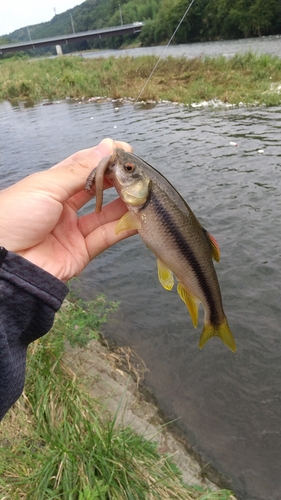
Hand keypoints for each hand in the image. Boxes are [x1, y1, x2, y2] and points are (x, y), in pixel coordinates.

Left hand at [0, 138, 135, 281]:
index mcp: (51, 186)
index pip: (82, 167)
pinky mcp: (81, 252)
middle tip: (136, 173)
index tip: (124, 151)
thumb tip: (105, 146)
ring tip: (143, 193)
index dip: (103, 158)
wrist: (5, 262)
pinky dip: (123, 228)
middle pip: (97, 191)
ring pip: (105, 214)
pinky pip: (106, 237)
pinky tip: (138, 218)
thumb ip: (80, 170)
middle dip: (117, 181)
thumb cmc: (16, 215)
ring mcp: (73, 230)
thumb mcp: (47, 186)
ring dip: (124, 204)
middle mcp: (64, 207)